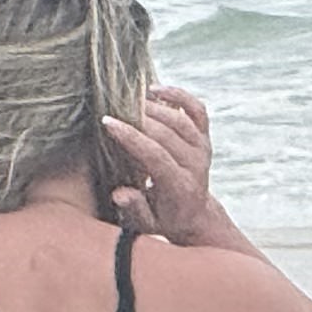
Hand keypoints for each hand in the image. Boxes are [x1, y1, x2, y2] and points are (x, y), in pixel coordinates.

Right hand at [101, 87, 225, 245]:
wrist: (195, 214)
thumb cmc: (164, 217)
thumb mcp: (147, 222)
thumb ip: (134, 208)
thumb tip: (121, 194)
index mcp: (181, 186)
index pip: (156, 155)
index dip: (130, 137)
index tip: (107, 122)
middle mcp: (197, 164)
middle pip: (167, 134)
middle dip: (137, 119)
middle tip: (110, 107)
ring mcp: (203, 148)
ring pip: (180, 119)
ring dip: (153, 107)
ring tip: (126, 100)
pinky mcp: (204, 137)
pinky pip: (197, 110)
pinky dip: (179, 96)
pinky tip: (155, 89)